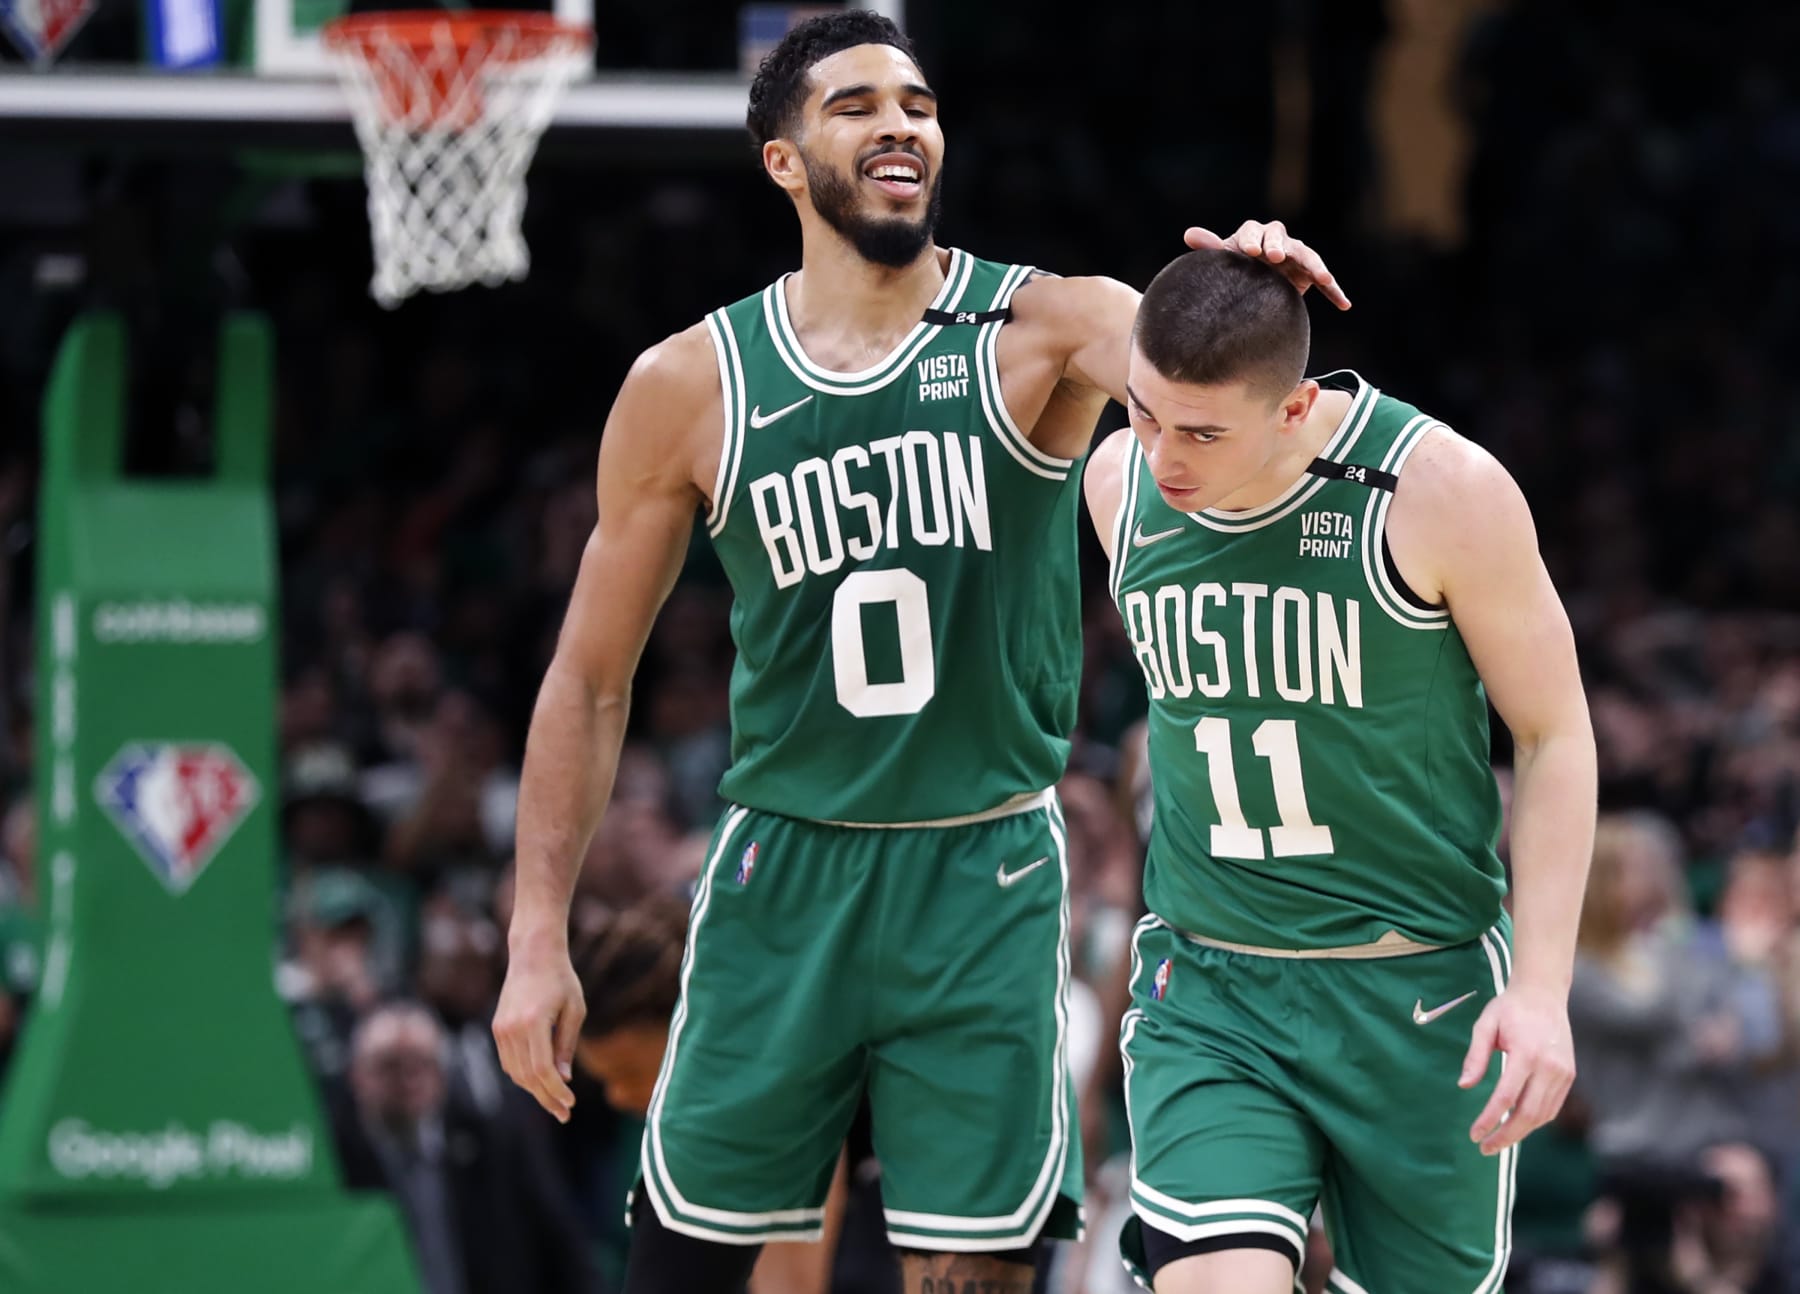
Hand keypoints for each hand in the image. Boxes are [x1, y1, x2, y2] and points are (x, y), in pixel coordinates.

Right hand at [492, 941, 584, 1122]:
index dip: (556, 1091)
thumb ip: (566, 1045)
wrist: (533, 954)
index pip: (542, 1069)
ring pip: (515, 1072)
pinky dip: (523, 1076)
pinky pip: (508, 1062)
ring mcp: (501, 1029)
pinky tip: (540, 1083)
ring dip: (535, 1090)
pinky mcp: (497, 1028)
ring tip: (555, 1102)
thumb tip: (563, 1079)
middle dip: (546, 1098)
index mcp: (533, 1022)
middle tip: (564, 1114)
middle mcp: (512, 1029)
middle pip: (527, 1076)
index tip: (570, 1103)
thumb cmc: (561, 979)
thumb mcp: (574, 1010)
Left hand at [1184, 220, 1351, 309]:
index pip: (1252, 231)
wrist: (1247, 291)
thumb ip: (1210, 249)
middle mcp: (1276, 241)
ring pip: (1307, 255)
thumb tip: (1189, 234)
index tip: (1249, 252)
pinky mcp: (1308, 273)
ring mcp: (1294, 255)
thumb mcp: (1222, 263)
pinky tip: (1344, 304)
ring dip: (1315, 265)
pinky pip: (1324, 281)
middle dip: (1278, 245)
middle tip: (1274, 256)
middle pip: (1280, 236)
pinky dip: (1334, 291)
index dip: (1251, 239)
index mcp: (1252, 235)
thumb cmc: (1232, 272)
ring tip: (1322, 278)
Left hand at [1459, 983, 1575, 1154]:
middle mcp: (1549, 1066)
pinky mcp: (1569, 1076)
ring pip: (1542, 1115)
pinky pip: (1552, 1108)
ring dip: (1520, 1133)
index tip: (1474, 1134)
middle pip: (1528, 1114)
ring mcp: (1563, 1073)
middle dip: (1505, 1136)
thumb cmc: (1509, 1009)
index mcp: (1526, 1052)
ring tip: (1497, 1141)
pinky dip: (1534, 1121)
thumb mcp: (1485, 1024)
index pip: (1507, 1097)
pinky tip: (1517, 1126)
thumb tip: (1464, 1086)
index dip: (1490, 1119)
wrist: (1544, 995)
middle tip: (1484, 1148)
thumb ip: (1475, 1056)